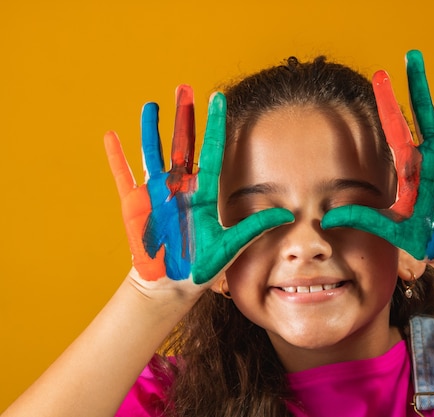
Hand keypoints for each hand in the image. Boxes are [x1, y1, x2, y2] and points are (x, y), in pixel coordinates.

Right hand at [105, 86, 293, 282]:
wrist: (173, 285)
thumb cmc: (202, 266)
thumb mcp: (231, 245)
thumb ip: (255, 227)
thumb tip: (288, 214)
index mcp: (203, 193)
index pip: (211, 151)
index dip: (215, 125)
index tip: (218, 98)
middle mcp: (180, 187)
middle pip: (182, 144)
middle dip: (183, 117)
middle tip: (185, 87)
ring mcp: (156, 193)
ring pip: (153, 153)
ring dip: (151, 129)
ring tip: (151, 105)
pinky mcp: (135, 204)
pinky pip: (123, 176)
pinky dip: (117, 157)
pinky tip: (111, 136)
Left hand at [321, 50, 433, 259]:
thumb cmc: (422, 236)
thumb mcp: (391, 227)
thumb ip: (364, 218)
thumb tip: (328, 218)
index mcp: (409, 164)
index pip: (394, 126)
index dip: (386, 101)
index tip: (379, 75)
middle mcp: (431, 154)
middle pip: (423, 111)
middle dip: (417, 83)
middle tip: (412, 55)